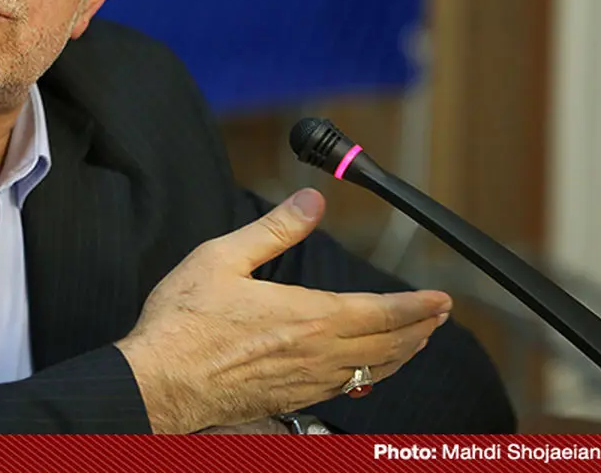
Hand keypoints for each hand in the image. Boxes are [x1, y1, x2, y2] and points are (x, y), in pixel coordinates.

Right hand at [114, 189, 451, 434]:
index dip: (416, 306)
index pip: (381, 312)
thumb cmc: (183, 323)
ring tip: (417, 341)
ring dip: (402, 354)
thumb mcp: (222, 259)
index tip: (441, 299)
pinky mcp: (292, 400)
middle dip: (419, 329)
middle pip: (387, 345)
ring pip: (372, 371)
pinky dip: (371, 375)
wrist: (159, 383)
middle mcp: (317, 355)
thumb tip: (312, 201)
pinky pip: (347, 388)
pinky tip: (368, 371)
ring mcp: (307, 383)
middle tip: (439, 316)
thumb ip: (274, 230)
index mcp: (308, 317)